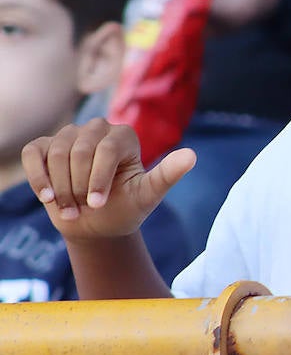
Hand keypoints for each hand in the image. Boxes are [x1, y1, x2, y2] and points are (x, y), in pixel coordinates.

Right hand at [21, 119, 195, 240]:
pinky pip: (34, 154)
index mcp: (124, 136)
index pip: (106, 150)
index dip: (98, 179)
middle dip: (79, 185)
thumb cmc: (126, 208)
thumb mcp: (148, 195)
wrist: (97, 225)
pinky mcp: (44, 147)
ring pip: (56, 153)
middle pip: (79, 151)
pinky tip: (46, 197)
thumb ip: (167, 175)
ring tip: (71, 208)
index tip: (97, 204)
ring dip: (61, 188)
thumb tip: (192, 156)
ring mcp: (69, 136)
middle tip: (85, 208)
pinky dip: (37, 177)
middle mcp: (97, 129)